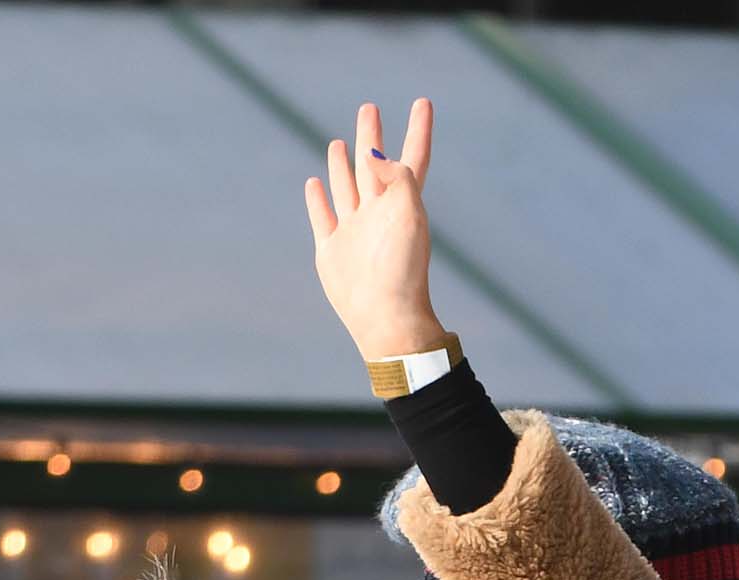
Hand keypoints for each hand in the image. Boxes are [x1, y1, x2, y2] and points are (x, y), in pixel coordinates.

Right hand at [304, 100, 443, 360]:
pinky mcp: (333, 250)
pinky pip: (323, 216)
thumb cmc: (402, 269)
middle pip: (374, 166)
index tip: (424, 102)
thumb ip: (396, 178)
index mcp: (403, 205)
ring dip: (343, 165)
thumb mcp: (408, 214)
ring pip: (347, 187)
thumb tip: (374, 157)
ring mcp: (355, 232)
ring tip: (340, 142)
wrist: (385, 318)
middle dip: (372, 138)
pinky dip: (318, 199)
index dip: (419, 130)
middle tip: (370, 108)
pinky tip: (314, 183)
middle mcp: (378, 214)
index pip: (412, 158)